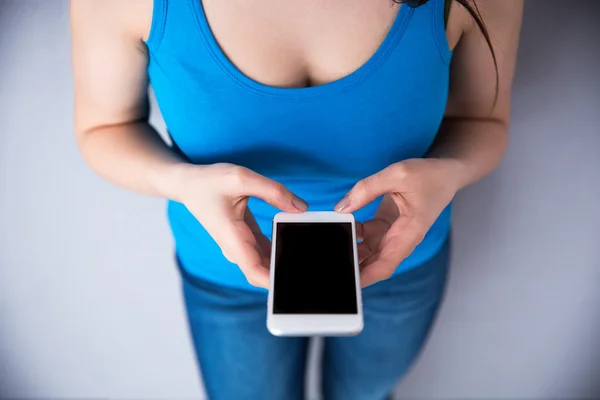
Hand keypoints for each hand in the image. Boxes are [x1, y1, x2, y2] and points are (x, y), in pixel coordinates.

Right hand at [176, 163, 307, 287]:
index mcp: (232, 236)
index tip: (296, 279)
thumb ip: (274, 191)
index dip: (276, 282)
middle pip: (263, 273)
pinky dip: (280, 250)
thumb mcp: (242, 178)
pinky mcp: (246, 240)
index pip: (255, 272)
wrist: (190, 185)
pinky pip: (266, 252)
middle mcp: (235, 247)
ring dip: (284, 261)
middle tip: (311, 266)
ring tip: (309, 256)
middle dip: (285, 273)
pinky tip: (297, 243)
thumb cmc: (210, 182)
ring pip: (266, 265)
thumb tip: (301, 207)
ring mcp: (240, 246)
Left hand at [335, 158, 461, 286]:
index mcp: (409, 232)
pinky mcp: (384, 226)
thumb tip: (342, 207)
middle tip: (327, 264)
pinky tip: (338, 226)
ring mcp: (391, 234)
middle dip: (352, 266)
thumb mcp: (397, 174)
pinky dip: (352, 234)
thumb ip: (366, 189)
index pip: (385, 264)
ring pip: (367, 252)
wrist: (445, 173)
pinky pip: (364, 237)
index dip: (364, 276)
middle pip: (373, 263)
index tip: (345, 281)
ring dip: (350, 250)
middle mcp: (400, 239)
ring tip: (327, 247)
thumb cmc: (428, 175)